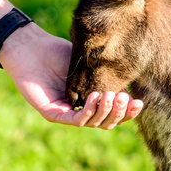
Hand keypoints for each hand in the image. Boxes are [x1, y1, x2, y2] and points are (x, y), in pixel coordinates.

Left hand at [0, 23, 141, 128]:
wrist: (31, 47)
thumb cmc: (58, 53)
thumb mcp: (91, 66)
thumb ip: (108, 79)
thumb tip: (133, 93)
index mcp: (91, 101)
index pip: (113, 114)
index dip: (127, 112)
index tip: (139, 102)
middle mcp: (79, 110)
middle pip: (105, 123)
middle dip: (118, 113)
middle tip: (124, 98)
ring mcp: (66, 114)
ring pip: (92, 123)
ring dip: (105, 111)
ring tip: (111, 96)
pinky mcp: (52, 114)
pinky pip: (75, 120)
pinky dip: (88, 111)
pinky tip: (95, 97)